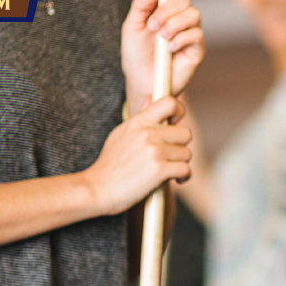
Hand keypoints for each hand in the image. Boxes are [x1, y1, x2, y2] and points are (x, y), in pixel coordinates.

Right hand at [83, 96, 192, 215]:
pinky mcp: (160, 170)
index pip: (170, 103)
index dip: (179, 111)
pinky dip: (183, 177)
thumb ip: (140, 116)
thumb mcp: (121, 133)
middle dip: (180, 146)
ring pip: (187, 154)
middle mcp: (148, 133)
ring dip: (180, 164)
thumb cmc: (110, 163)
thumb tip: (150, 97)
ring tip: (169, 170)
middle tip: (171, 155)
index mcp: (138, 121)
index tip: (175, 124)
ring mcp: (155, 151)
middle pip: (186, 133)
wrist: (99, 188)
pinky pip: (186, 170)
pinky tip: (175, 180)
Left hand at [120, 0, 203, 113]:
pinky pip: (195, 34)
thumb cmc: (135, 56)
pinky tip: (170, 50)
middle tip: (154, 27)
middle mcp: (179, 17)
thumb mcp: (130, 27)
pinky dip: (180, 40)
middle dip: (167, 10)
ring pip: (192, 14)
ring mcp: (190, 32)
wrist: (141, 82)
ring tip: (161, 39)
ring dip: (173, 25)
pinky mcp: (196, 48)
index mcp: (163, 8)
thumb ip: (140, 6)